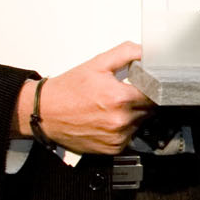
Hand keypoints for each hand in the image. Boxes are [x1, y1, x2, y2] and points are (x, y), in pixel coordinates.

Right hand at [22, 41, 150, 154]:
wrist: (43, 112)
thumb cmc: (67, 90)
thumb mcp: (97, 64)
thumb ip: (126, 53)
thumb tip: (147, 50)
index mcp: (119, 98)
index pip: (155, 94)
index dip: (152, 88)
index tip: (144, 86)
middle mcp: (120, 120)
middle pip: (150, 110)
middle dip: (141, 101)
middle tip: (123, 95)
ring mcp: (116, 137)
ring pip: (141, 124)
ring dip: (133, 116)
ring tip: (112, 108)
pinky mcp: (112, 149)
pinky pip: (130, 138)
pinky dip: (124, 130)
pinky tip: (108, 121)